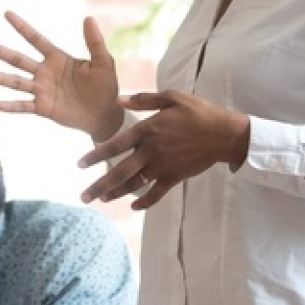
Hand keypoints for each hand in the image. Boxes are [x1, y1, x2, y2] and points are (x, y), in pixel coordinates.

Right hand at [0, 11, 123, 140]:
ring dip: (0, 78)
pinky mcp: (43, 108)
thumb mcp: (103, 62)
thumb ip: (95, 42)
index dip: (22, 27)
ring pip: (16, 82)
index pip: (36, 39)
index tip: (6, 13)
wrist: (105, 114)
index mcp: (57, 58)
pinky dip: (10, 106)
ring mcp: (42, 90)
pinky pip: (23, 106)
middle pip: (18, 59)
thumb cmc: (105, 86)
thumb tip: (89, 18)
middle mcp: (45, 72)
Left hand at [77, 90, 250, 209]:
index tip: (80, 165)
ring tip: (101, 200)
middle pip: (119, 171)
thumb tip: (119, 100)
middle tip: (83, 197)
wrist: (225, 134)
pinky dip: (144, 202)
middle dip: (99, 186)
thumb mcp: (172, 97)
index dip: (95, 156)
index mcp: (148, 130)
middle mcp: (151, 151)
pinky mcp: (175, 177)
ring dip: (116, 194)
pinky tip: (133, 207)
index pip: (115, 145)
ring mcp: (163, 166)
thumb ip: (144, 99)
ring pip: (134, 184)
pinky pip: (156, 193)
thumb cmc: (198, 112)